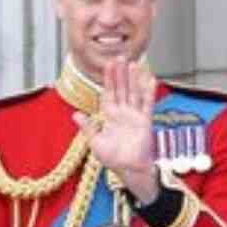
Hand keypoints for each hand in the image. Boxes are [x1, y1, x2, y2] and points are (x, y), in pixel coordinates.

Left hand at [75, 60, 158, 201]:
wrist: (130, 169)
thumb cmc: (113, 159)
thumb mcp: (95, 142)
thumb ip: (88, 127)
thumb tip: (75, 114)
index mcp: (110, 115)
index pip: (109, 92)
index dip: (109, 78)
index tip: (109, 64)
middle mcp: (123, 113)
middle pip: (122, 88)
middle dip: (121, 73)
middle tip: (121, 57)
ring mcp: (135, 115)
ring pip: (134, 92)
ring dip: (134, 78)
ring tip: (134, 63)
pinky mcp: (145, 121)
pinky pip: (147, 103)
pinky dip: (149, 91)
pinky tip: (150, 79)